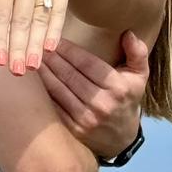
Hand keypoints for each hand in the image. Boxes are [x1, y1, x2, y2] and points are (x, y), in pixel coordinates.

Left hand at [39, 31, 149, 161]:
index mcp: (117, 87)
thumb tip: (128, 33)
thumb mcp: (139, 76)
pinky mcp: (73, 130)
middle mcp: (102, 104)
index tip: (55, 39)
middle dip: (52, 58)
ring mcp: (86, 119)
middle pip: (70, 76)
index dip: (69, 50)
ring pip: (58, 90)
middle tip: (37, 44)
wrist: (122, 138)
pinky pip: (54, 107)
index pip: (87, 63)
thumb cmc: (127, 99)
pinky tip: (33, 82)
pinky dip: (42, 93)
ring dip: (43, 73)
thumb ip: (138, 53)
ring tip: (32, 59)